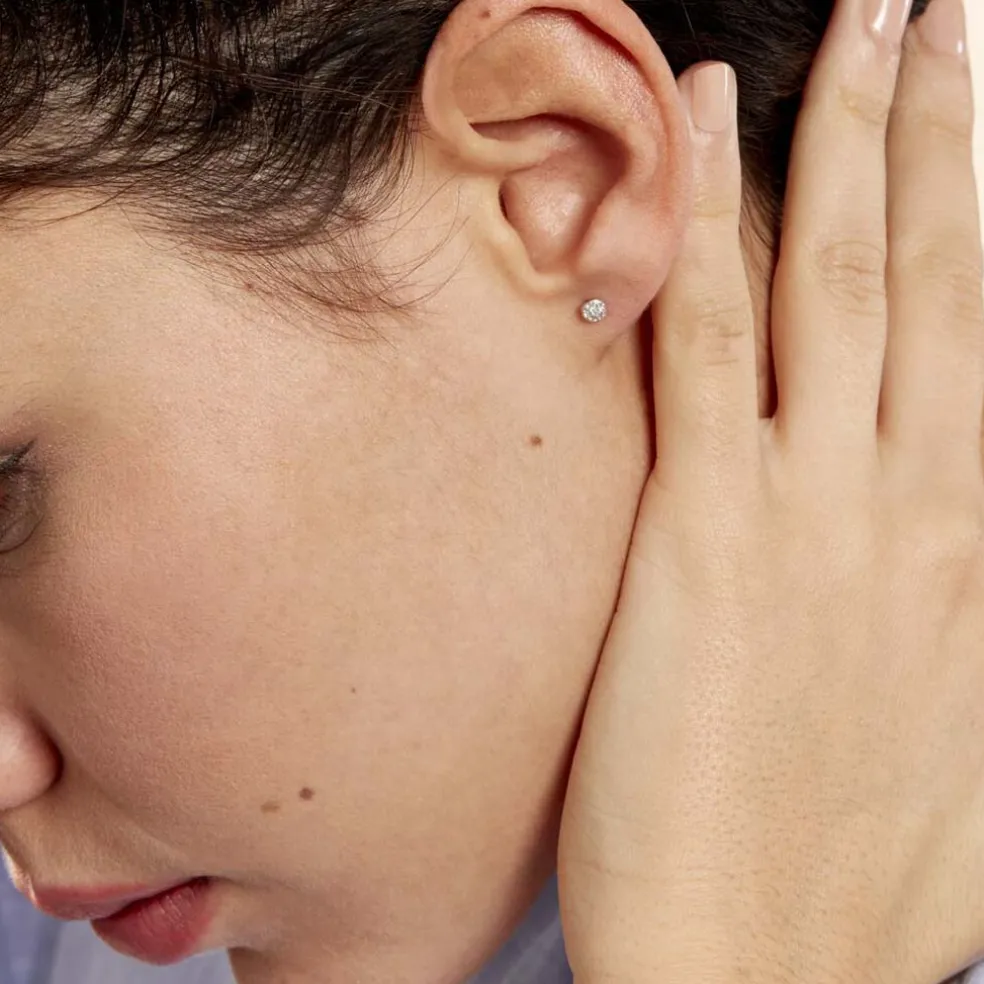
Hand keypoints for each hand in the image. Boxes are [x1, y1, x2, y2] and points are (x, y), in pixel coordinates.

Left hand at [557, 0, 983, 980]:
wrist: (768, 973)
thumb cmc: (853, 874)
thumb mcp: (967, 738)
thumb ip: (966, 611)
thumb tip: (966, 517)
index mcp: (978, 546)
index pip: (982, 329)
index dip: (979, 205)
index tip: (965, 115)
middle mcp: (919, 502)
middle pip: (940, 270)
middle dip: (940, 126)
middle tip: (937, 11)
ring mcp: (816, 510)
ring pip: (844, 278)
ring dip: (852, 137)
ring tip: (864, 25)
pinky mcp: (708, 537)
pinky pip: (710, 345)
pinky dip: (712, 226)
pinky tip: (708, 129)